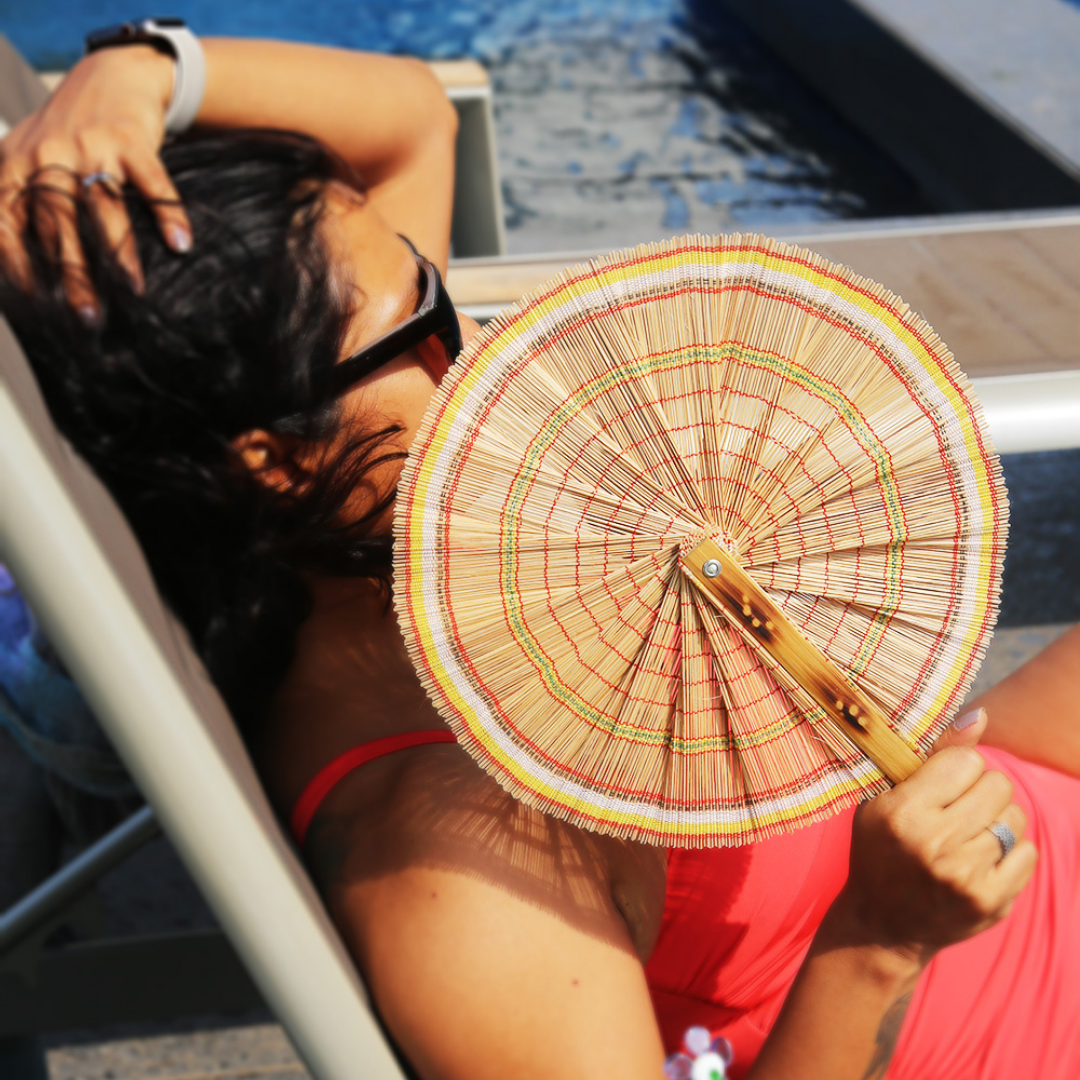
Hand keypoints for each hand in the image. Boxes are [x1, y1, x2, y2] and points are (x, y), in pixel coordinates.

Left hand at [0, 45, 191, 313]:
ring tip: (134, 291)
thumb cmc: (68, 136)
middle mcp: (47, 155)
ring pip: (104, 206)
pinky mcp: (132, 138)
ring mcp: (91, 144)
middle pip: (58, 223)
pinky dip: (168, 213)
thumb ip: (19, 209)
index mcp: (15, 167)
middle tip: (88, 316)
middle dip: (73, 273)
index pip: (7, 222)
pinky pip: (152, 182)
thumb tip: (18, 281)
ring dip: (120, 251)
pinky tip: (181, 244)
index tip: (40, 307)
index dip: (20, 265)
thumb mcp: (28, 163)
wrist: (110, 77)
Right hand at [835, 710, 1036, 964]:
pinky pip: (1027, 852)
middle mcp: (935, 843)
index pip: (966, 761)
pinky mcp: (991, 901)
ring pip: (1014, 817)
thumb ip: (936, 755)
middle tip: (958, 810)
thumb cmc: (882, 848)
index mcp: (903, 811)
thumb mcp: (886, 797)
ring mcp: (965, 875)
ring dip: (996, 821)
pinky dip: (1010, 851)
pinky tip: (981, 859)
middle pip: (997, 785)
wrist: (883, 923)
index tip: (941, 786)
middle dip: (981, 791)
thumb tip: (980, 715)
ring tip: (968, 836)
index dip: (957, 769)